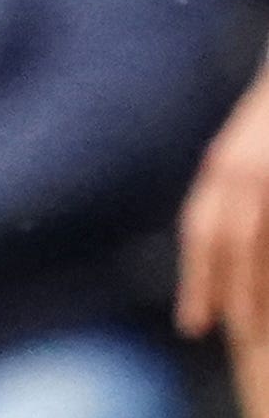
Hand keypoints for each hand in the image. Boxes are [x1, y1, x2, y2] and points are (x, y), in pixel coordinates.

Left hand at [180, 54, 268, 347]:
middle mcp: (238, 170)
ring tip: (250, 327)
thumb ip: (233, 191)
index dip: (196, 276)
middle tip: (206, 330)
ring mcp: (265, 173)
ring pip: (254, 238)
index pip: (200, 230)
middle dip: (213, 288)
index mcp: (221, 167)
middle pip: (220, 238)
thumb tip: (227, 242)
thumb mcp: (245, 155)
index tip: (194, 320)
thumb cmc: (267, 123)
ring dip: (251, 283)